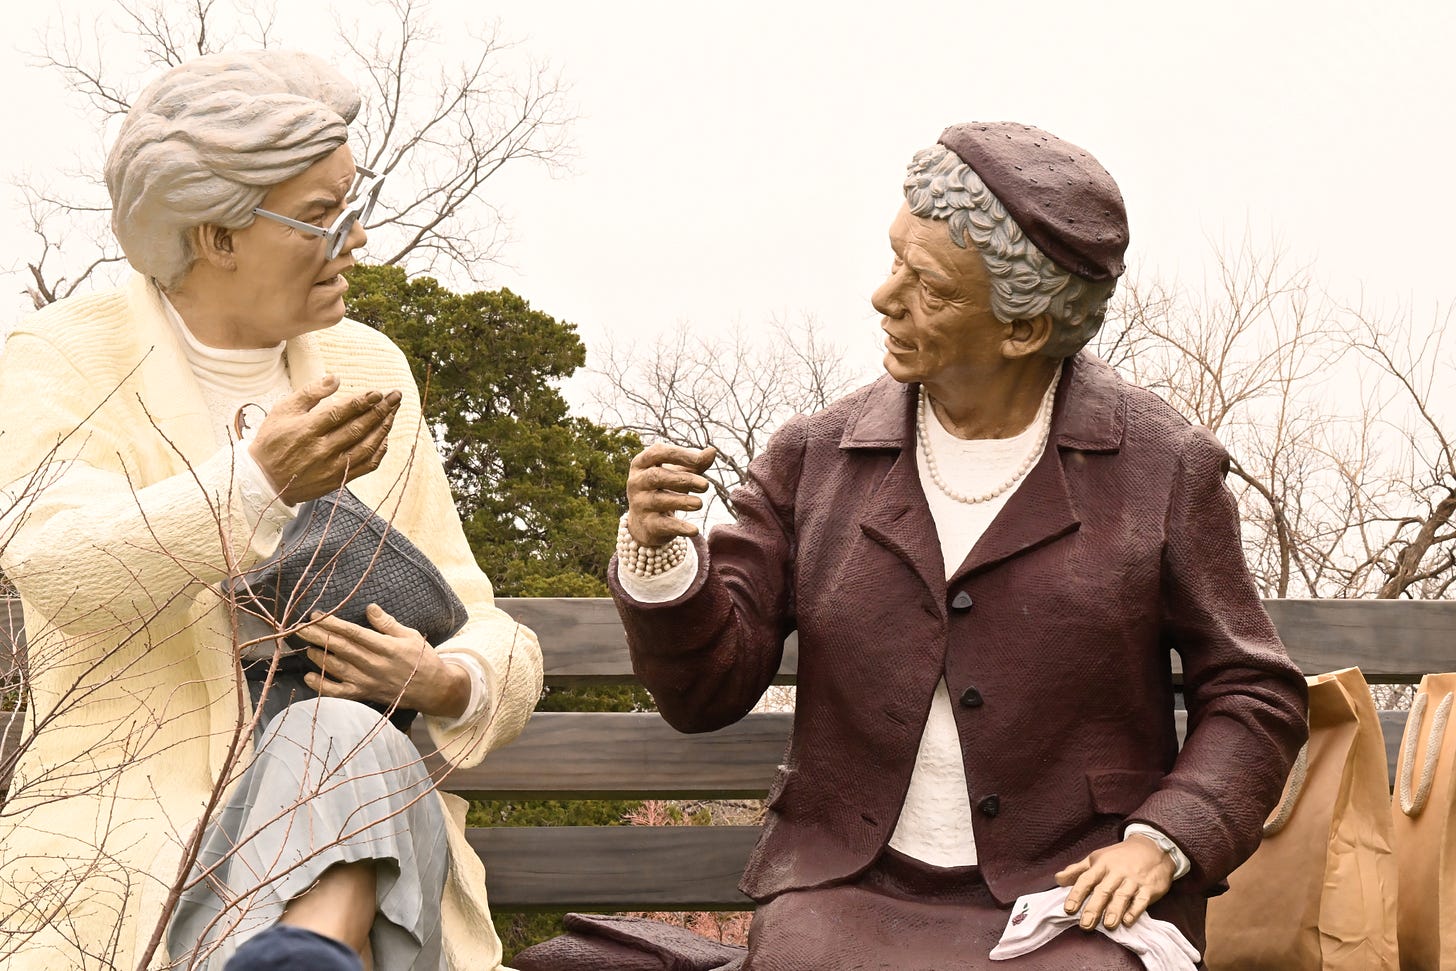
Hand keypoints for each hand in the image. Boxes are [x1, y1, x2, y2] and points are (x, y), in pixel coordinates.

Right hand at [249, 374, 401, 504]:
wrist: (264, 481)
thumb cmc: (273, 441)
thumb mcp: (284, 410)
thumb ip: (311, 393)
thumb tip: (336, 378)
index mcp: (306, 430)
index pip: (341, 413)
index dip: (362, 402)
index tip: (379, 393)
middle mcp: (321, 450)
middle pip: (358, 428)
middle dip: (381, 410)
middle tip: (396, 396)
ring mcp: (331, 468)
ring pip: (366, 446)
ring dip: (384, 428)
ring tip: (393, 412)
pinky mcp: (337, 480)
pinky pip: (366, 466)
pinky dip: (379, 451)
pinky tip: (384, 437)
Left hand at [296, 604, 470, 718]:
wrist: (433, 690)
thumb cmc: (422, 660)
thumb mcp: (410, 636)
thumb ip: (387, 623)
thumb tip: (369, 608)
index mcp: (385, 647)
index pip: (352, 633)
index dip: (332, 623)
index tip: (316, 614)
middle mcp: (373, 665)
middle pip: (339, 648)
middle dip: (317, 635)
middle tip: (299, 627)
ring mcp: (366, 681)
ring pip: (334, 667)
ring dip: (317, 656)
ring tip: (306, 645)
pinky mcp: (364, 695)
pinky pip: (337, 692)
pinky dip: (321, 685)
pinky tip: (309, 676)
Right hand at [625, 443, 716, 546]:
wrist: (646, 522)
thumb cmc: (664, 488)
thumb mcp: (678, 473)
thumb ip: (695, 463)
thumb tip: (712, 451)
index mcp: (641, 463)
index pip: (657, 452)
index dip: (678, 454)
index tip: (700, 460)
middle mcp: (636, 482)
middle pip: (657, 476)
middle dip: (682, 479)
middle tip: (706, 485)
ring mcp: (639, 504)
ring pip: (659, 500)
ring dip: (682, 501)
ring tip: (700, 503)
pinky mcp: (646, 525)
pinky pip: (663, 525)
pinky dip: (680, 527)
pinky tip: (694, 530)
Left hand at [1055, 834, 1174, 929]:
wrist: (1152, 848)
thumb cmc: (1119, 857)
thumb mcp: (1097, 859)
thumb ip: (1077, 870)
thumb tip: (1057, 879)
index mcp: (1102, 865)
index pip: (1086, 880)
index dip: (1077, 894)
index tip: (1069, 909)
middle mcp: (1117, 872)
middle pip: (1103, 890)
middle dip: (1094, 908)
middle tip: (1085, 924)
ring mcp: (1134, 880)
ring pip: (1122, 896)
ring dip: (1114, 911)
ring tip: (1107, 925)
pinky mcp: (1149, 888)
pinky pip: (1142, 900)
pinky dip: (1135, 910)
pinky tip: (1128, 921)